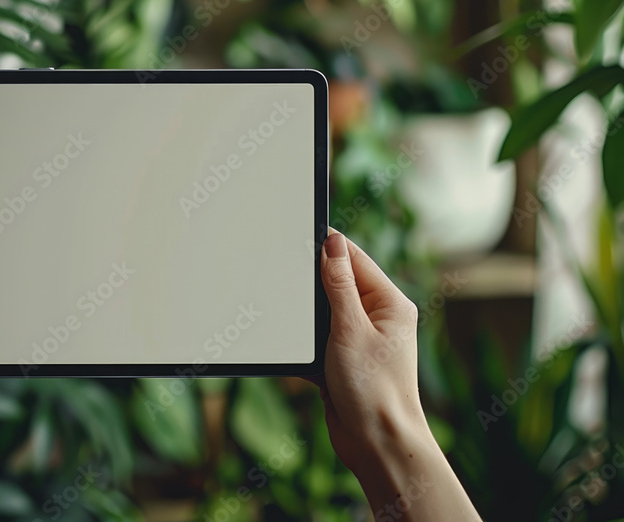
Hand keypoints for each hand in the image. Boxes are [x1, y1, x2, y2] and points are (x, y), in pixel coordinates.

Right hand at [311, 230, 426, 472]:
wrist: (376, 443)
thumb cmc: (374, 390)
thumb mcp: (350, 329)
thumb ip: (338, 285)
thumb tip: (332, 244)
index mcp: (390, 304)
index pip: (355, 259)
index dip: (328, 247)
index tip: (298, 237)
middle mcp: (378, 318)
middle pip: (338, 283)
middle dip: (313, 283)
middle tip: (288, 281)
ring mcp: (360, 339)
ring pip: (324, 311)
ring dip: (307, 315)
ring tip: (295, 320)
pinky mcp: (343, 359)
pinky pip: (318, 337)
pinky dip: (305, 340)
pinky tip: (296, 347)